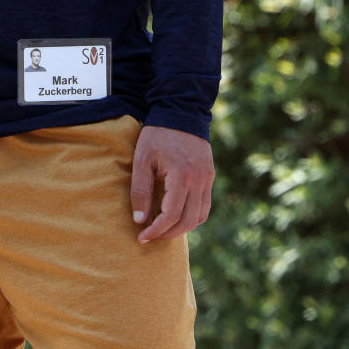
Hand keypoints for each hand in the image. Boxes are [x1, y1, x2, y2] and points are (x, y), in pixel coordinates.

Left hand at [130, 124, 213, 243]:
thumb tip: (140, 220)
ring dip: (182, 228)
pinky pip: (204, 205)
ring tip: (162, 229)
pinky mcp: (209, 176)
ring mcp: (207, 179)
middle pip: (188, 221)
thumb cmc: (158, 134)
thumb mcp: (142, 159)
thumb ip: (140, 190)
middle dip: (168, 234)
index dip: (156, 231)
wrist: (181, 111)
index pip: (171, 216)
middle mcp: (199, 181)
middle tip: (150, 236)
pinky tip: (176, 215)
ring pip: (199, 216)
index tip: (141, 237)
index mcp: (182, 177)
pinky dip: (192, 216)